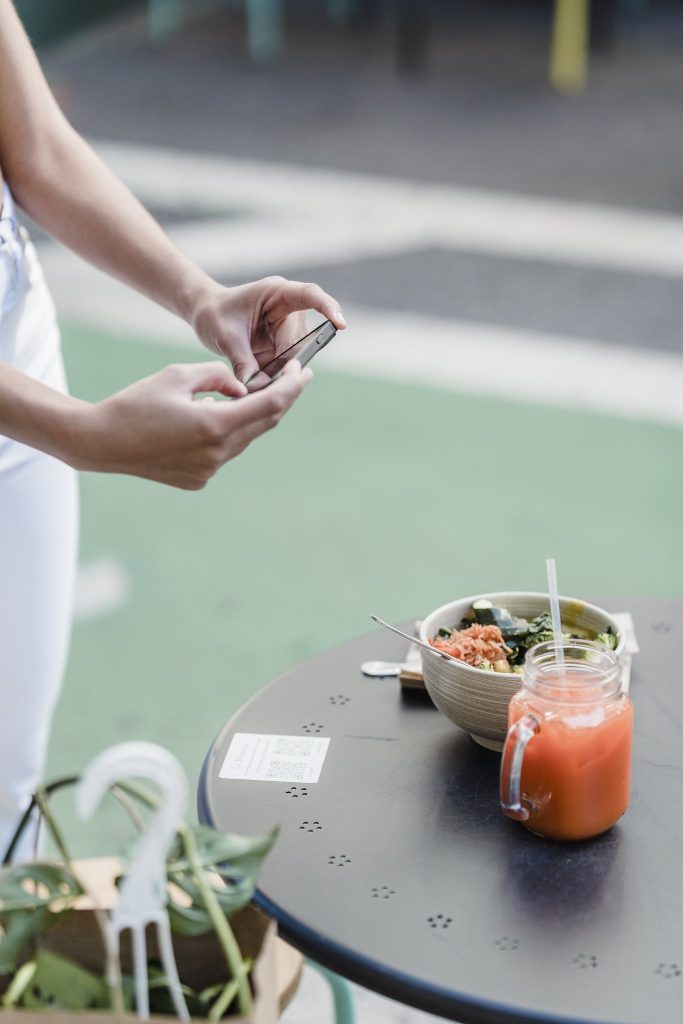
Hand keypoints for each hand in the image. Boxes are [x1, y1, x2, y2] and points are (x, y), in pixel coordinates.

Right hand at [75, 359, 310, 489]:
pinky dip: (227, 433)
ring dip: (250, 416)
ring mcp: (209, 470)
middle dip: (281, 399)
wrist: (102, 443)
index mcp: (215, 425)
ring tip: (244, 394)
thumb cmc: (137, 402)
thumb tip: (241, 388)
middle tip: (293, 378)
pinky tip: (212, 418)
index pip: (269, 404)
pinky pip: (224, 452)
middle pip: (264, 423)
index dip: (291, 387)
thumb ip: (218, 376)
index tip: (304, 372)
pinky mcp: (199, 479)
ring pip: (244, 438)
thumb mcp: (179, 374)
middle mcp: (217, 453)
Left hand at [190, 276, 346, 382]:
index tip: (341, 325)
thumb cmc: (214, 314)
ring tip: (248, 373)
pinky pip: (284, 366)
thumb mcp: (225, 337)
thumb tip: (256, 389)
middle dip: (282, 363)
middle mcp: (289, 310)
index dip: (329, 308)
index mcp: (277, 293)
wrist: (205, 315)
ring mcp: (288, 330)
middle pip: (299, 342)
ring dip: (274, 372)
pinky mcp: (283, 346)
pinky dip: (270, 376)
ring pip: (292, 359)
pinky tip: (253, 376)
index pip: (310, 295)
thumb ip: (243, 362)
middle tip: (256, 376)